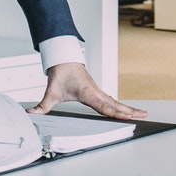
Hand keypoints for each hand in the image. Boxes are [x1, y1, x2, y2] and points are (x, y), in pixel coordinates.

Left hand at [30, 62, 147, 119]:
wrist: (64, 59)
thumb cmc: (60, 73)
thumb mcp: (50, 92)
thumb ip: (41, 106)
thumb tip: (31, 114)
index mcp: (87, 93)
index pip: (104, 106)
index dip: (116, 112)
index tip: (127, 117)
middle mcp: (96, 92)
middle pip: (116, 104)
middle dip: (130, 111)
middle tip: (144, 116)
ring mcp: (98, 92)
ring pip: (116, 102)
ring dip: (129, 108)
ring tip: (143, 114)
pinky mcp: (97, 92)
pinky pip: (112, 101)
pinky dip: (122, 106)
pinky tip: (128, 111)